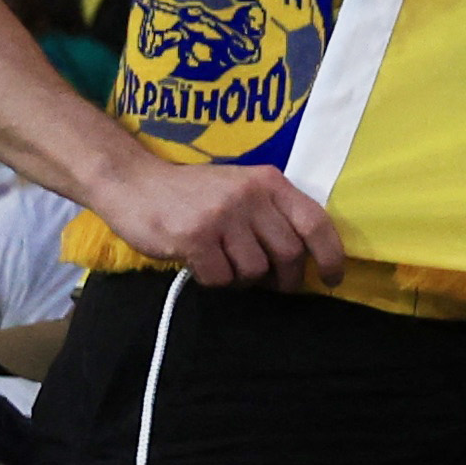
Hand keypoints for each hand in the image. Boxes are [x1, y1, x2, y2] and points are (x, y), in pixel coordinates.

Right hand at [92, 146, 343, 289]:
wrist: (133, 183)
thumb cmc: (193, 193)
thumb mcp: (242, 189)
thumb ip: (274, 215)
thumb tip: (307, 261)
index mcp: (269, 182)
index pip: (316, 222)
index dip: (332, 256)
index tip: (332, 278)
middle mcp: (250, 195)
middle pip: (289, 254)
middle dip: (283, 278)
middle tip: (269, 283)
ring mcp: (222, 215)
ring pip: (255, 270)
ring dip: (243, 279)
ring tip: (224, 263)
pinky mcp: (194, 236)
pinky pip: (221, 278)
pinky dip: (214, 280)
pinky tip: (201, 263)